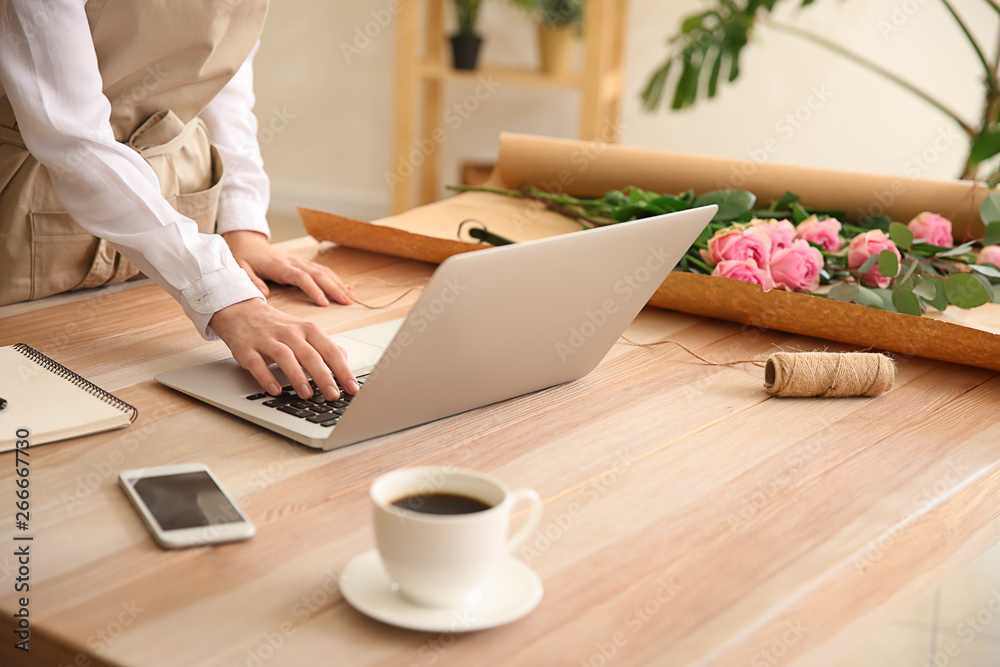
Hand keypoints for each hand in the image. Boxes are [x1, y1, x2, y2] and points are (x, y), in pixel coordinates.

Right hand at [209, 298, 358, 399]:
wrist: (242, 312)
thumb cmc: (279, 327)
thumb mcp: (305, 332)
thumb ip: (324, 347)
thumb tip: (345, 361)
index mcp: (308, 330)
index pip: (330, 351)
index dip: (343, 370)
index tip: (353, 388)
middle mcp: (290, 333)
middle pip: (310, 355)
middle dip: (324, 377)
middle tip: (334, 395)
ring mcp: (268, 340)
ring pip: (285, 357)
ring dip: (298, 377)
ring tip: (308, 395)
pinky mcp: (247, 349)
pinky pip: (257, 363)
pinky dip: (266, 377)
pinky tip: (275, 390)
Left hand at [223, 230, 351, 305]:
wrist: (248, 243)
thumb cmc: (244, 258)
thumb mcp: (241, 269)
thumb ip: (252, 281)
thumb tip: (264, 294)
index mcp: (279, 265)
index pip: (301, 277)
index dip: (313, 290)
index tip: (324, 303)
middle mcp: (293, 262)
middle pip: (318, 274)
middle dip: (334, 288)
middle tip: (346, 302)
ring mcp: (299, 261)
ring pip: (323, 271)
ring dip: (338, 284)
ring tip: (350, 297)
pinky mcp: (302, 263)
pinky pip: (322, 270)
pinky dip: (335, 279)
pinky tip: (345, 288)